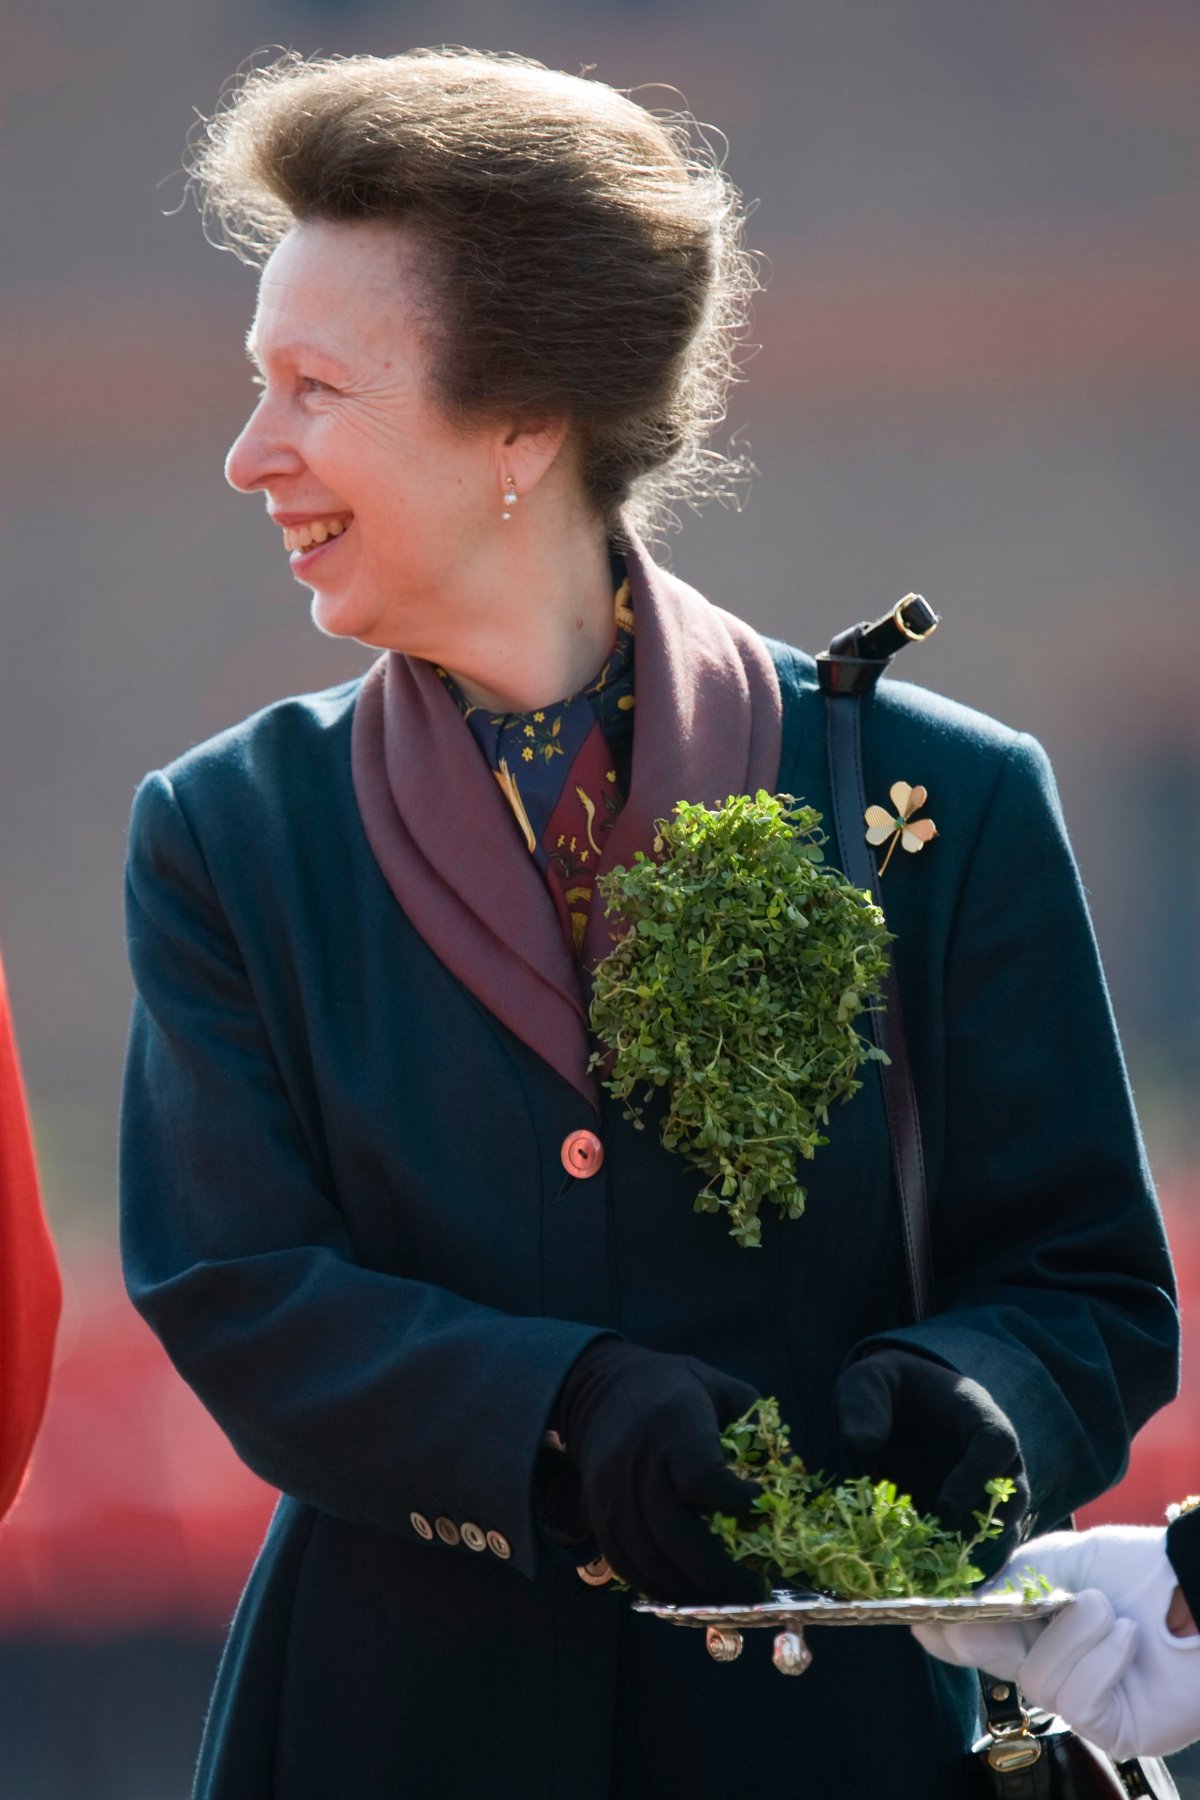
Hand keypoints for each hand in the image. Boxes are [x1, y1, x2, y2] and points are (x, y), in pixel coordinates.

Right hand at [554, 1339, 762, 1602]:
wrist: (602, 1389)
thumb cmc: (674, 1390)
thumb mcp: (721, 1389)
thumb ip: (757, 1428)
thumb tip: (792, 1476)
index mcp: (674, 1425)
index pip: (703, 1478)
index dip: (737, 1503)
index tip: (764, 1512)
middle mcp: (639, 1463)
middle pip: (677, 1534)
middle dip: (720, 1573)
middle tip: (756, 1590)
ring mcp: (613, 1492)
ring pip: (651, 1559)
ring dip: (693, 1590)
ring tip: (728, 1600)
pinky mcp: (599, 1514)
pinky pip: (627, 1565)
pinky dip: (659, 1587)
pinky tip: (690, 1593)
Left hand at [833, 1348, 1028, 1559]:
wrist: (891, 1407)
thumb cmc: (885, 1389)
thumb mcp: (868, 1381)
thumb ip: (865, 1405)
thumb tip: (863, 1444)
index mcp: (977, 1415)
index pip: (997, 1445)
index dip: (976, 1478)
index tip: (944, 1508)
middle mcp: (994, 1457)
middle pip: (1015, 1495)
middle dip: (988, 1527)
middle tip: (953, 1554)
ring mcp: (987, 1490)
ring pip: (1006, 1528)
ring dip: (982, 1554)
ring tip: (949, 1580)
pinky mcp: (972, 1517)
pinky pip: (984, 1545)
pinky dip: (967, 1565)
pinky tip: (941, 1586)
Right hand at [913, 1526, 1199, 1759]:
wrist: (1198, 1590)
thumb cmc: (1137, 1569)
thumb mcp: (1062, 1559)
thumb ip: (1010, 1582)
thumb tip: (961, 1609)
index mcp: (1032, 1620)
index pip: (975, 1633)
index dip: (945, 1629)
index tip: (919, 1616)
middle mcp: (1049, 1662)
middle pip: (989, 1660)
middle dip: (975, 1639)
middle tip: (961, 1622)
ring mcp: (1078, 1700)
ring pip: (1037, 1677)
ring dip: (1077, 1632)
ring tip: (1111, 1611)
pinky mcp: (1108, 1729)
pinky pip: (1078, 1699)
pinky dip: (1103, 1660)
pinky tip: (1130, 1640)